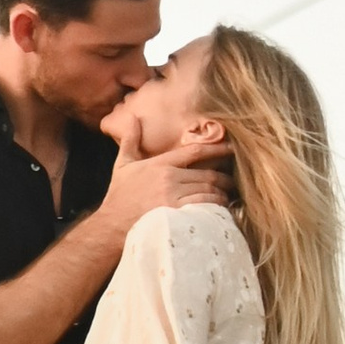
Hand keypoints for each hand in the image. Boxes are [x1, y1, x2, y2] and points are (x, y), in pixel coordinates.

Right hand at [101, 140, 231, 242]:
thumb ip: (131, 140)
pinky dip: (215, 208)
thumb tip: (132, 118)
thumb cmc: (119, 196)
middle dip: (224, 179)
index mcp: (160, 164)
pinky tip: (219, 211)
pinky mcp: (176, 215)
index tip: (231, 147)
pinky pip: (204, 207)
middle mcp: (170, 178)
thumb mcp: (122, 164)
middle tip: (233, 182)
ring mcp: (174, 197)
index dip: (216, 148)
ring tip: (227, 198)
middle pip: (207, 174)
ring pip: (208, 192)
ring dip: (221, 195)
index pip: (194, 151)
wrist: (111, 226)